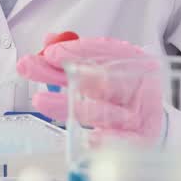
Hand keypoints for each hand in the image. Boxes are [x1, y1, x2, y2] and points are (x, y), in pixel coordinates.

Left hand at [16, 34, 164, 139]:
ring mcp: (139, 113)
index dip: (77, 50)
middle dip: (61, 74)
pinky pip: (124, 140)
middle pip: (99, 78)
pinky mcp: (140, 139)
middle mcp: (138, 84)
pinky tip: (88, 138)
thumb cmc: (123, 90)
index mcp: (132, 61)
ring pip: (107, 110)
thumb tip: (50, 40)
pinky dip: (106, 140)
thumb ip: (75, 54)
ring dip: (73, 106)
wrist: (149, 120)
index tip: (49, 53)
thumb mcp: (101, 67)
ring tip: (42, 101)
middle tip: (30, 68)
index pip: (106, 50)